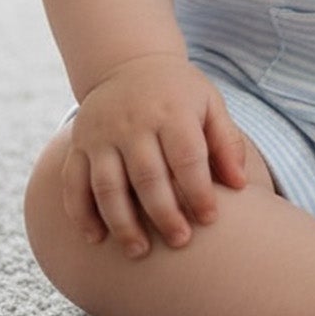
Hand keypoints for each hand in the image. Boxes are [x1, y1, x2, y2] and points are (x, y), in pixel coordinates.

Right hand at [63, 54, 249, 258]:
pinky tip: (96, 239)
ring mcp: (102, 135)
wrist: (127, 63)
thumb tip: (240, 184)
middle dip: (164, 214)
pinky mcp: (79, 144)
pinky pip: (74, 183)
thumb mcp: (209, 103)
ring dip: (122, 223)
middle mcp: (134, 123)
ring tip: (139, 252)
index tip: (210, 219)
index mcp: (172, 112)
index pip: (186, 157)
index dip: (198, 191)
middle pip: (147, 177)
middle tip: (180, 242)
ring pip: (107, 186)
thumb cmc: (178, 93)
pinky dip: (81, 214)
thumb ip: (226, 142)